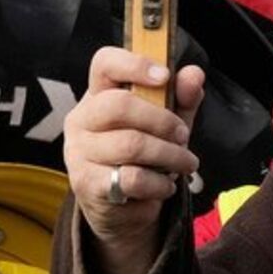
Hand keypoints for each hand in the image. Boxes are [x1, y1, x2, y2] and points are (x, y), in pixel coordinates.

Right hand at [64, 47, 205, 273]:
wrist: (121, 210)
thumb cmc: (143, 156)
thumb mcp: (166, 123)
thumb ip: (180, 99)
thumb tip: (194, 74)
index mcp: (98, 95)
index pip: (104, 63)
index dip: (135, 64)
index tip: (165, 76)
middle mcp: (81, 120)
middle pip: (119, 105)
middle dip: (163, 120)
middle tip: (184, 135)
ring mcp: (79, 152)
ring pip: (131, 144)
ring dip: (170, 156)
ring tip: (185, 163)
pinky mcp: (86, 183)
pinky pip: (132, 178)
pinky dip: (159, 183)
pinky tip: (166, 185)